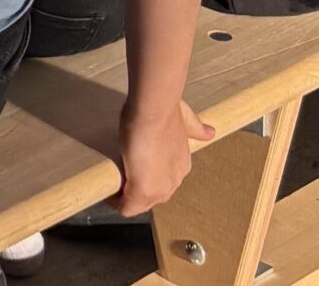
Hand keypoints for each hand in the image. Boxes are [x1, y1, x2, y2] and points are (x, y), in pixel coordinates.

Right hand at [114, 99, 214, 216]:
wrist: (154, 110)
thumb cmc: (164, 111)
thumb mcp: (186, 121)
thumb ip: (196, 130)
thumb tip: (209, 133)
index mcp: (181, 165)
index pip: (163, 180)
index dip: (147, 175)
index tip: (134, 166)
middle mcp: (174, 181)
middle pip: (153, 194)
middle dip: (137, 186)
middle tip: (122, 172)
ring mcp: (160, 189)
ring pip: (142, 202)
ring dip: (127, 193)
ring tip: (114, 180)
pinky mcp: (141, 192)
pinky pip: (127, 208)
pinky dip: (116, 202)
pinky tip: (108, 193)